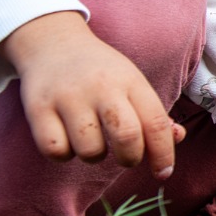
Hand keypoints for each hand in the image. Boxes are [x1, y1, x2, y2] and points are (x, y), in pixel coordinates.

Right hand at [0, 12, 182, 178]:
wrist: (53, 43)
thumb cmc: (102, 73)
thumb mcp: (133, 83)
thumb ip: (154, 114)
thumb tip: (177, 137)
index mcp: (130, 81)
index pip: (156, 123)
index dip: (164, 154)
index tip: (164, 173)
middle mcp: (101, 87)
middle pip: (126, 137)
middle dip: (131, 158)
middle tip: (127, 157)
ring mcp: (68, 97)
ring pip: (89, 150)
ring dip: (94, 156)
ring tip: (91, 139)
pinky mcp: (38, 108)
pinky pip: (55, 150)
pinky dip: (63, 154)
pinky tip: (66, 139)